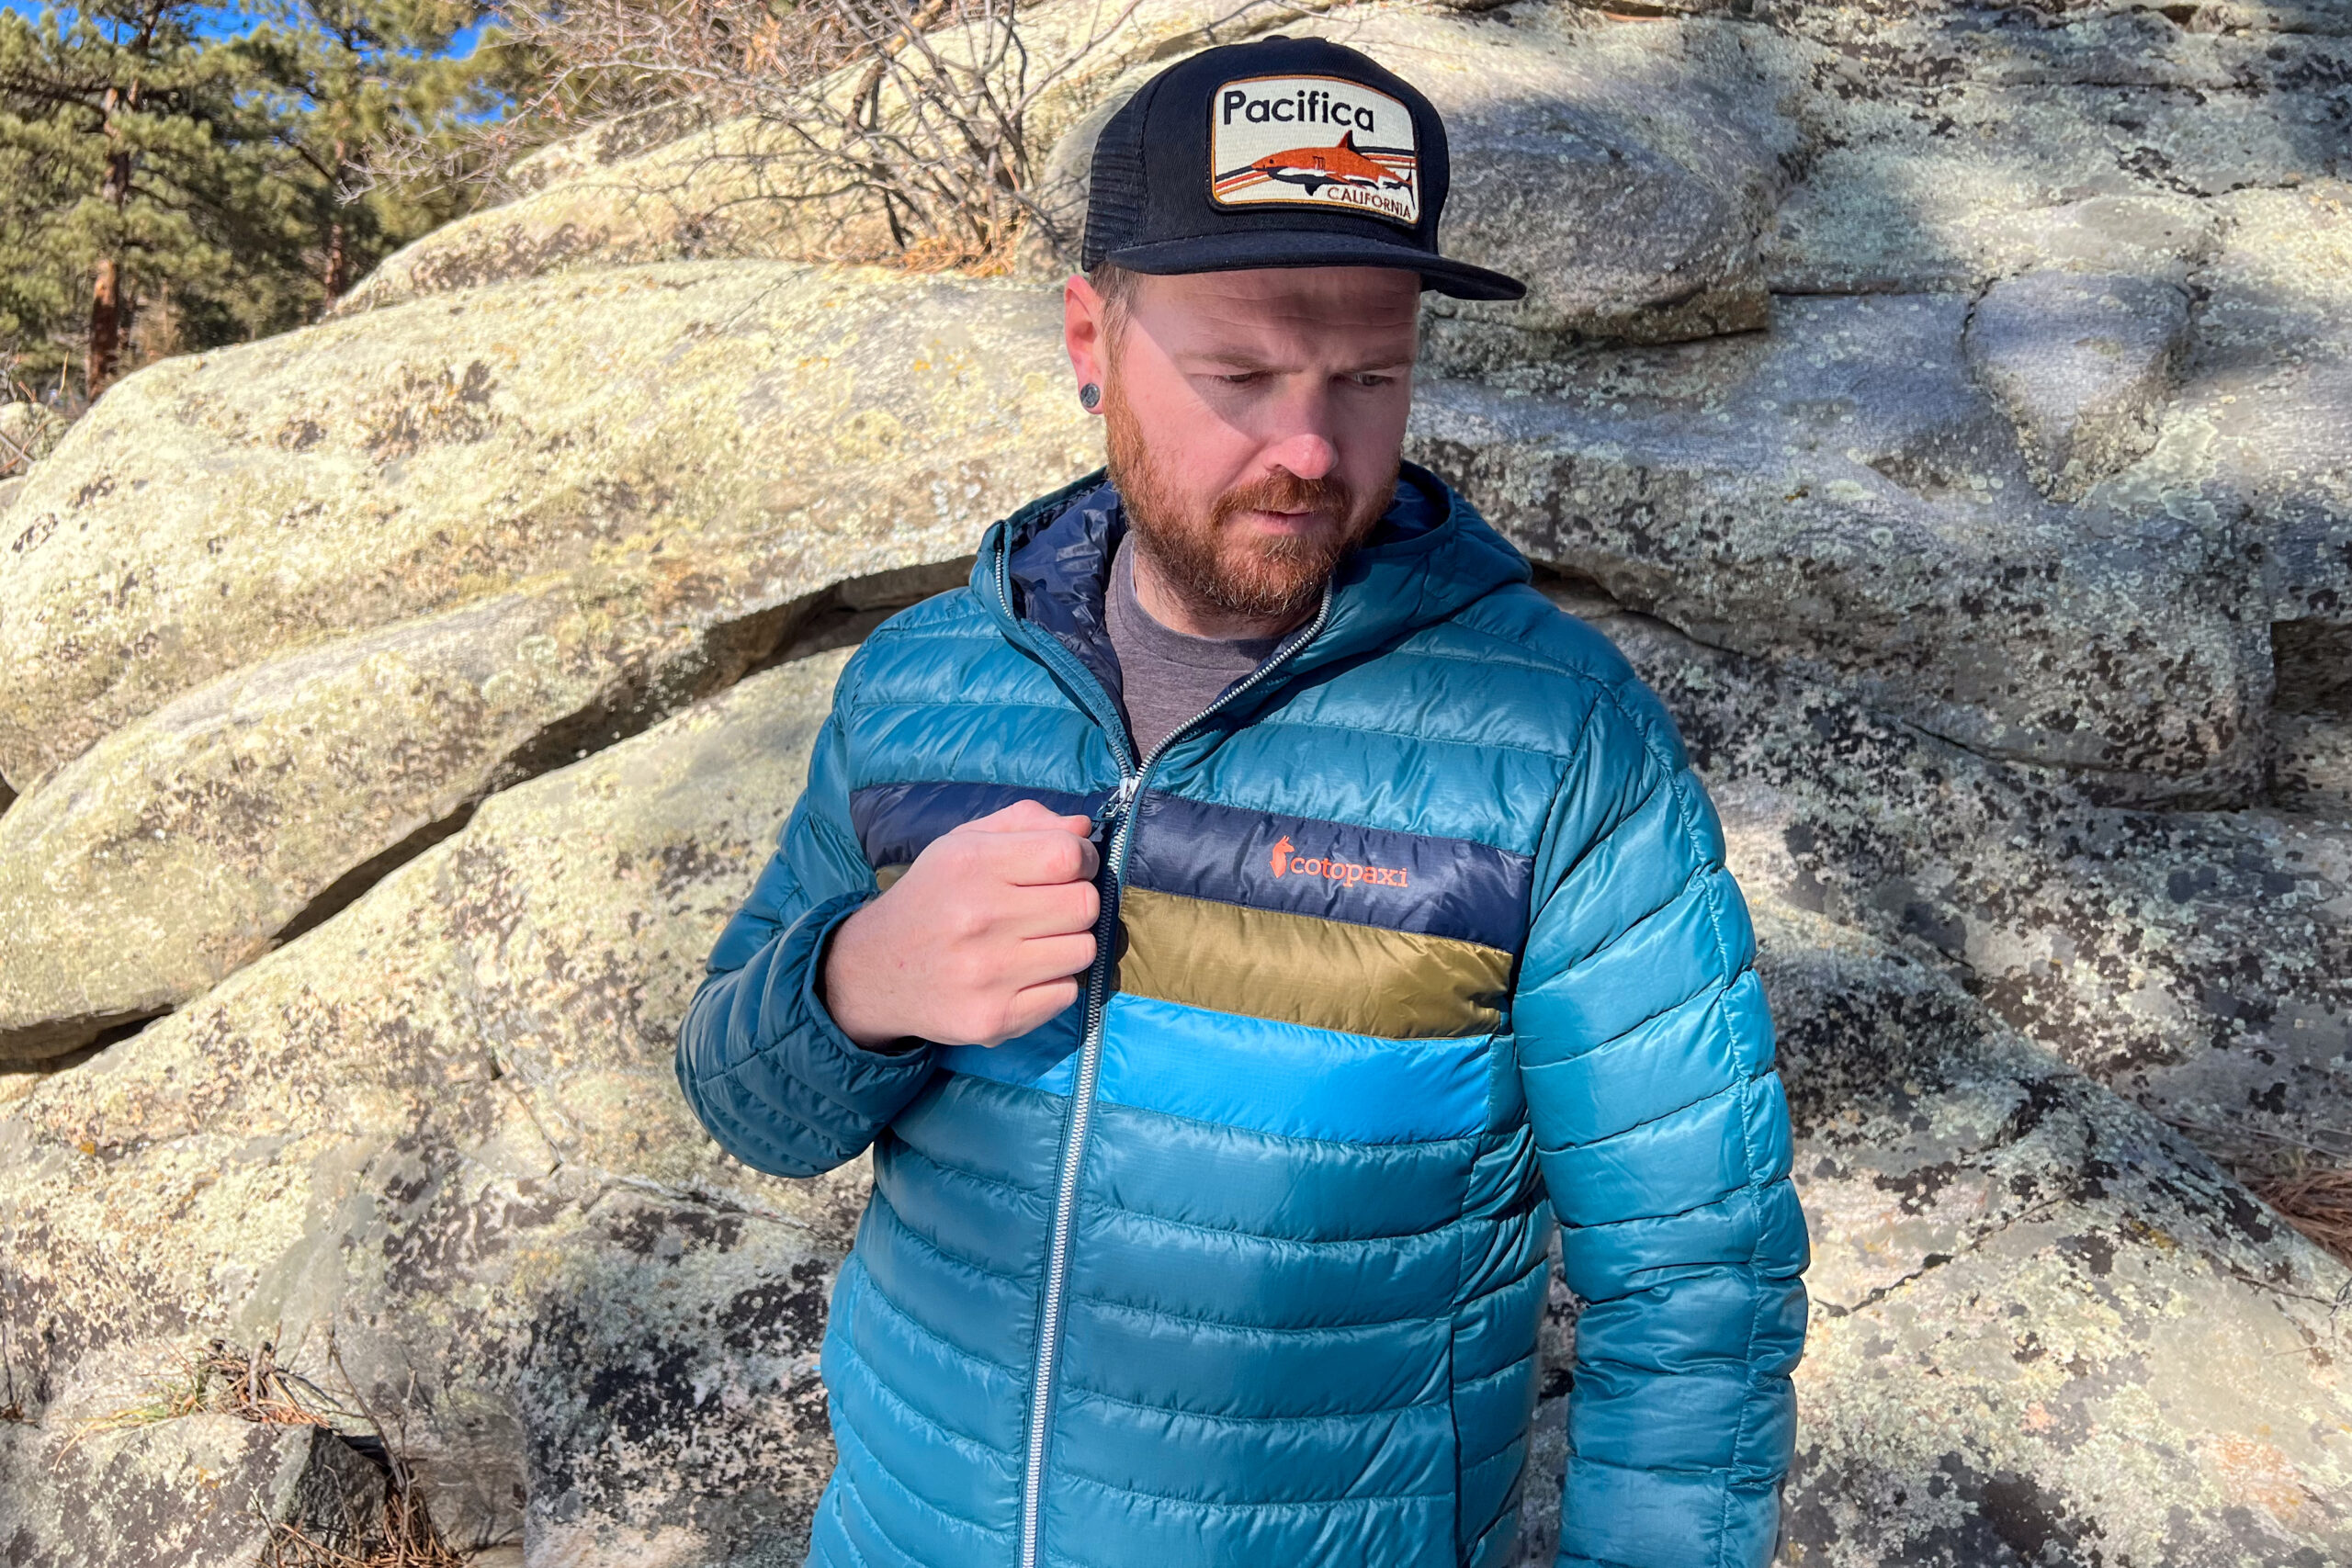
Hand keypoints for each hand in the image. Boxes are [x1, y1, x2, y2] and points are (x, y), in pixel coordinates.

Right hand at [822, 800, 1100, 1047]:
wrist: (873, 971)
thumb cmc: (932, 898)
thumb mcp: (963, 842)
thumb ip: (1025, 823)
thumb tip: (1084, 830)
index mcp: (972, 862)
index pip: (1067, 856)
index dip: (1082, 860)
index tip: (1069, 868)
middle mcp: (979, 917)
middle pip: (1084, 905)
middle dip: (1077, 902)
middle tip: (1050, 909)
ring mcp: (987, 973)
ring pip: (1083, 951)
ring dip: (1068, 945)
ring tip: (1033, 943)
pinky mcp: (994, 1019)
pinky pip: (1066, 994)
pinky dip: (1052, 984)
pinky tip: (1021, 976)